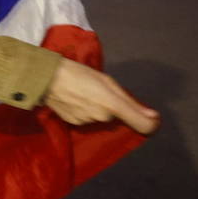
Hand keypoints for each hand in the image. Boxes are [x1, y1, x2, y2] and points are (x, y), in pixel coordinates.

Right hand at [44, 58, 159, 134]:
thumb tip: (153, 117)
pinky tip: (74, 100)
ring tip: (84, 94)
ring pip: (101, 118)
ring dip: (97, 109)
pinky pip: (87, 119)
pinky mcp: (74, 124)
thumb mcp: (107, 81)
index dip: (149, 123)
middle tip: (100, 92)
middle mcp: (102, 118)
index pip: (143, 125)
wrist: (44, 78)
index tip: (148, 116)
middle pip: (116, 117)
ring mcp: (87, 122)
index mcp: (113, 105)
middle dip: (113, 108)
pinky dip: (84, 112)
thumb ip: (130, 102)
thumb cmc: (77, 72)